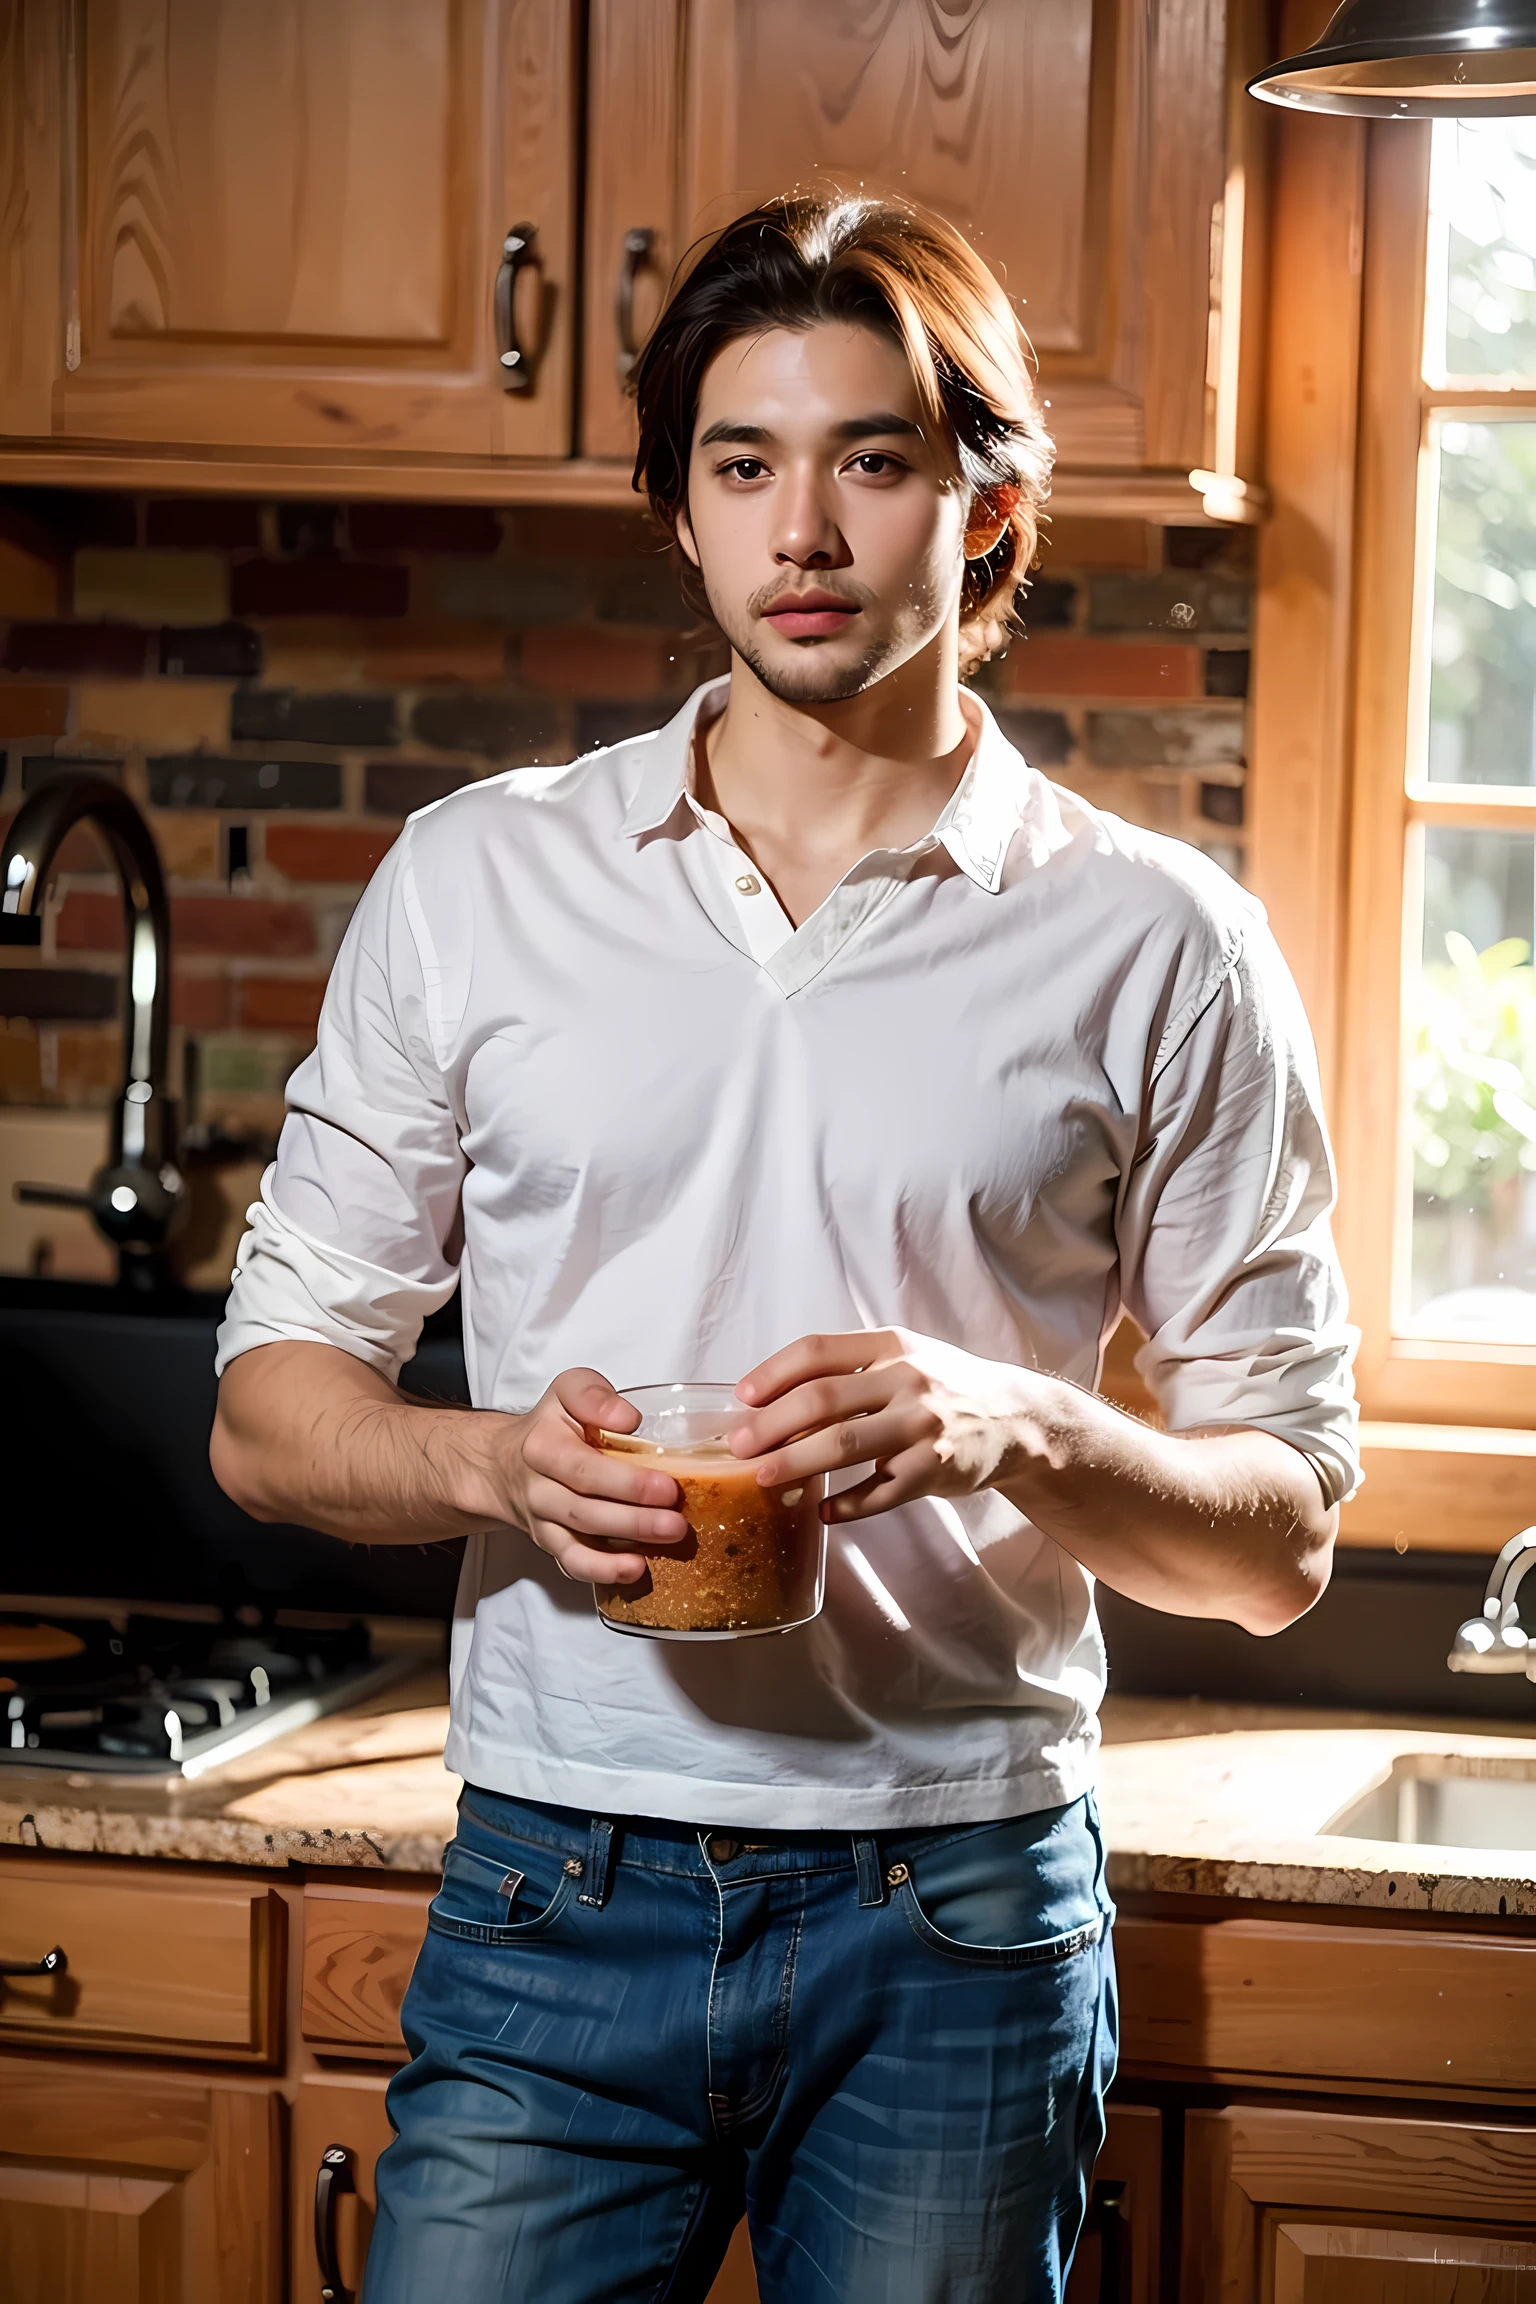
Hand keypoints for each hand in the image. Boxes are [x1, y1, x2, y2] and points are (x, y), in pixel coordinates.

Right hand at [507, 1369, 686, 1583]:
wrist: (507, 1462)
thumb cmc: (551, 1424)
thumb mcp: (568, 1390)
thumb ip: (594, 1395)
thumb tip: (628, 1418)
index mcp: (541, 1446)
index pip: (583, 1469)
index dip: (626, 1483)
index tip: (667, 1486)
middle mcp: (536, 1488)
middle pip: (584, 1511)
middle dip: (635, 1520)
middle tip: (677, 1521)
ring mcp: (542, 1521)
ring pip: (578, 1543)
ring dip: (624, 1549)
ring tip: (666, 1543)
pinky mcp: (550, 1544)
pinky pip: (571, 1564)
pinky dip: (602, 1571)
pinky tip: (634, 1570)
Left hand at [730, 1329, 1036, 1523]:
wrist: (1017, 1418)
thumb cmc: (943, 1386)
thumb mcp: (904, 1357)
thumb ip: (851, 1368)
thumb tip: (772, 1396)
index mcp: (892, 1345)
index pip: (818, 1351)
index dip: (772, 1373)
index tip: (741, 1397)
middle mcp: (908, 1380)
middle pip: (822, 1399)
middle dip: (771, 1424)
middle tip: (738, 1445)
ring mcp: (922, 1427)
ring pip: (844, 1445)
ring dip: (795, 1463)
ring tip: (763, 1477)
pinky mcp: (934, 1471)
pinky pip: (878, 1493)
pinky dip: (846, 1506)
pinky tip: (822, 1511)